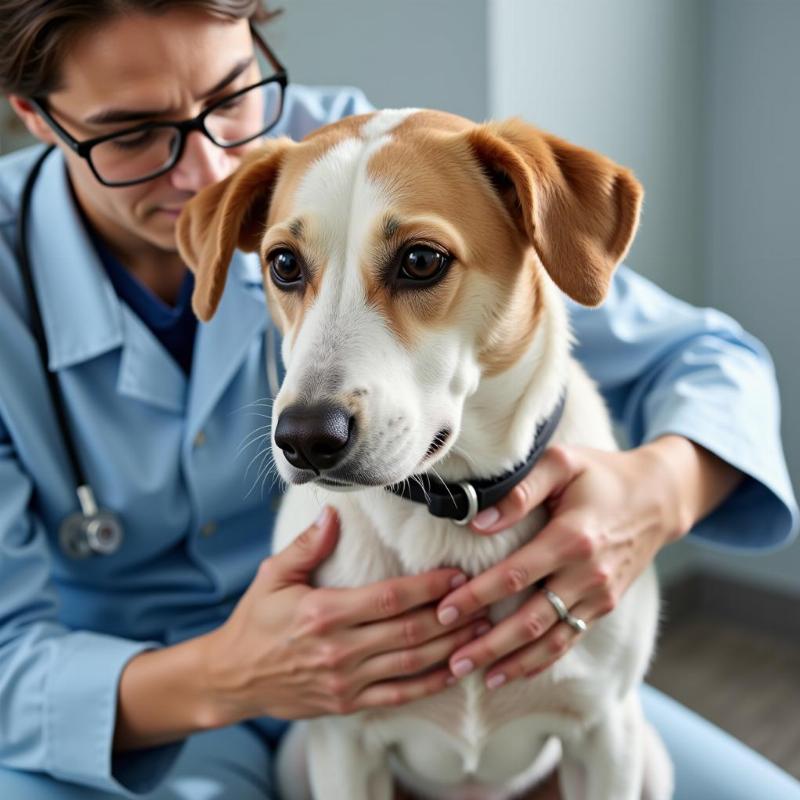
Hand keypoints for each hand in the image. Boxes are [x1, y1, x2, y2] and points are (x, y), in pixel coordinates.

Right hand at [200, 508, 488, 724]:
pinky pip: (399, 695)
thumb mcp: (274, 576)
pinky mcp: (348, 703)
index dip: (429, 588)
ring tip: (482, 630)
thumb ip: (307, 545)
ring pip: (411, 665)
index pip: (390, 599)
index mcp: (324, 613)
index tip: (457, 574)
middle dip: (451, 616)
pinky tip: (455, 669)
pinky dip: (431, 683)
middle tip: (484, 600)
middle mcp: (339, 650)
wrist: (233, 678)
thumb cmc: (256, 621)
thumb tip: (332, 513)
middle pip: (410, 633)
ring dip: (451, 648)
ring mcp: (346, 681)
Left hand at [435, 436, 741, 688]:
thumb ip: (520, 491)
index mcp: (571, 537)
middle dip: (489, 645)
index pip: (514, 576)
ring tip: (479, 678)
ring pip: (552, 640)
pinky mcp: (606, 605)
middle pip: (531, 620)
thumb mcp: (561, 462)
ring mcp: (600, 594)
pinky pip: (571, 639)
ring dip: (514, 662)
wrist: (657, 497)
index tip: (444, 611)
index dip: (477, 596)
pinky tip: (516, 670)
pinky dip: (543, 660)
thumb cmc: (600, 474)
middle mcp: (588, 573)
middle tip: (452, 662)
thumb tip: (477, 522)